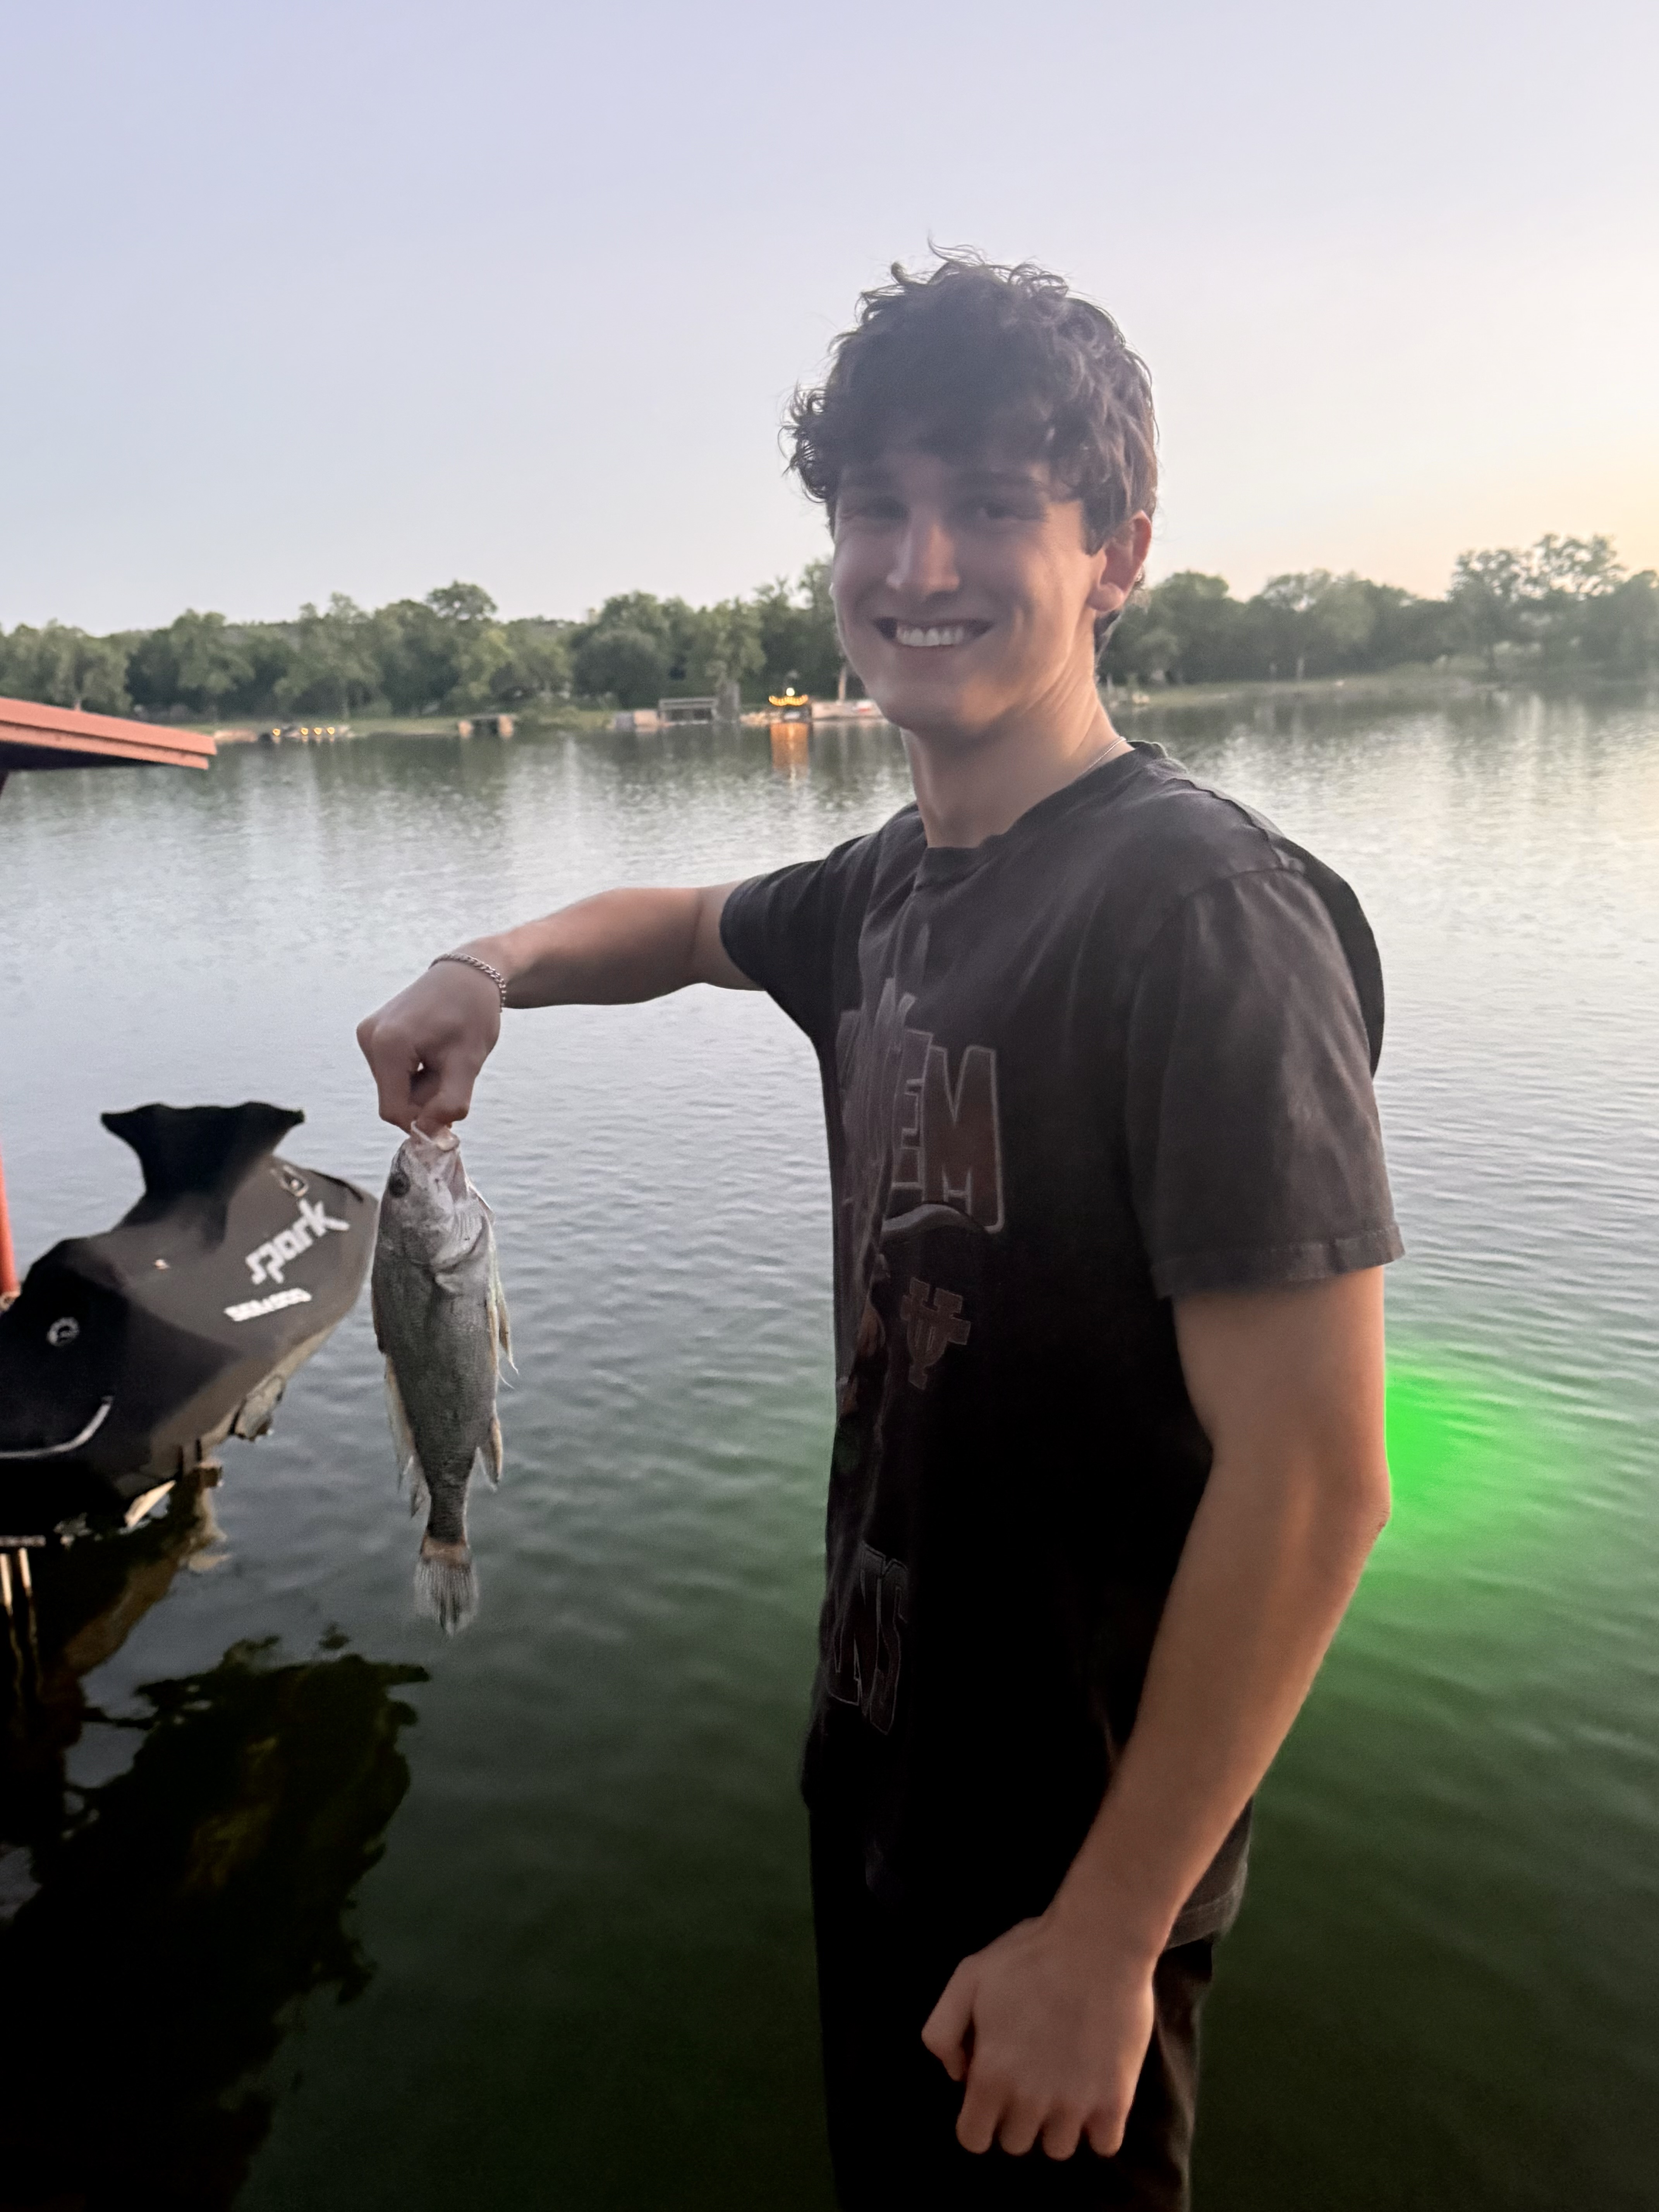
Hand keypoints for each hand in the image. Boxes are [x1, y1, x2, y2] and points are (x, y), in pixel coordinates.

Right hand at [357, 960, 502, 1131]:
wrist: (468, 976)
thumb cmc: (472, 1014)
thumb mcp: (468, 1063)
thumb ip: (449, 1103)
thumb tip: (428, 1135)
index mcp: (388, 1045)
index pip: (395, 1110)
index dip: (423, 1121)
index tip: (452, 1112)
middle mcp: (369, 1038)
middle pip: (394, 1099)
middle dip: (425, 1098)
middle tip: (454, 1072)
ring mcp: (367, 1035)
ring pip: (393, 1088)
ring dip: (421, 1086)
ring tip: (444, 1056)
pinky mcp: (372, 1034)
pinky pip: (391, 1072)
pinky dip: (415, 1073)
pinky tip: (432, 1051)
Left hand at [920, 1911, 1156, 2160]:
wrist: (1098, 1941)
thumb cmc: (1029, 1955)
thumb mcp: (968, 1978)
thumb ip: (944, 2031)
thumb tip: (958, 2074)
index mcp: (991, 2075)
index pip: (973, 2138)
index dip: (977, 2119)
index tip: (989, 2094)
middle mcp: (1030, 2101)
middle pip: (1015, 2143)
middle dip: (1015, 2117)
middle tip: (1028, 2078)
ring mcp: (1076, 2105)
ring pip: (1058, 2148)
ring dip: (1056, 2124)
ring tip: (1062, 2085)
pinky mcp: (1116, 2101)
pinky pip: (1103, 2145)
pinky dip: (1098, 2128)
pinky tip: (1093, 2094)